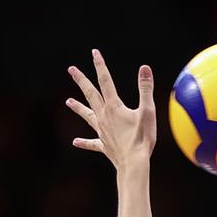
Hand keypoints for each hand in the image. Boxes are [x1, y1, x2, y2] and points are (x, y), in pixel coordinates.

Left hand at [66, 50, 154, 168]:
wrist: (133, 163)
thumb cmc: (142, 138)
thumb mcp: (148, 111)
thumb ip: (145, 89)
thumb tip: (145, 68)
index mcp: (114, 106)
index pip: (105, 81)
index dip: (100, 65)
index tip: (95, 53)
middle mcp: (103, 116)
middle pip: (90, 94)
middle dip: (81, 80)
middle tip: (72, 69)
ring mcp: (102, 130)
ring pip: (87, 115)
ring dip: (78, 107)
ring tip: (68, 101)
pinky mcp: (104, 145)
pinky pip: (92, 143)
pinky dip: (84, 142)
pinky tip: (76, 142)